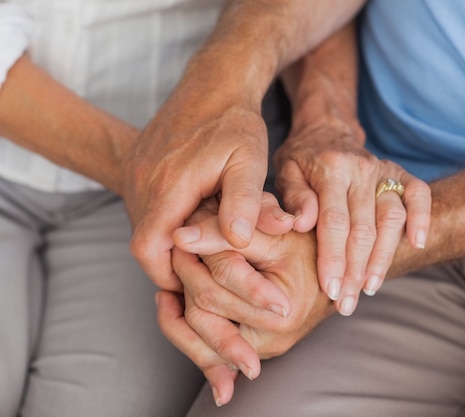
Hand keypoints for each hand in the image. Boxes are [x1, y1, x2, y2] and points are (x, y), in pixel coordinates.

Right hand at [122, 91, 270, 290]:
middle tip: (204, 272)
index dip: (167, 275)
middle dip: (171, 263)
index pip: (149, 249)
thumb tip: (238, 241)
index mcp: (168, 186)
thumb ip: (244, 201)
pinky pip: (144, 207)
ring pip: (144, 225)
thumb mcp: (249, 160)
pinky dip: (165, 222)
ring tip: (204, 245)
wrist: (213, 82)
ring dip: (169, 242)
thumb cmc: (235, 123)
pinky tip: (194, 219)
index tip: (193, 286)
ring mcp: (136, 173)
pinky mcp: (138, 166)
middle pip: (145, 243)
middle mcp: (142, 182)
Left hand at [160, 198, 332, 405]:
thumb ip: (228, 235)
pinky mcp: (250, 349)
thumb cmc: (311, 250)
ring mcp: (259, 350)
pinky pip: (206, 349)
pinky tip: (170, 302)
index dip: (193, 257)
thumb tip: (180, 236)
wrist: (337, 274)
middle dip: (184, 277)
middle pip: (203, 312)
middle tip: (175, 248)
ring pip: (198, 336)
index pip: (216, 287)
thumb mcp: (274, 237)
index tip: (179, 234)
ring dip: (177, 304)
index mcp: (278, 314)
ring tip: (171, 272)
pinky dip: (183, 327)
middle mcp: (269, 341)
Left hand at [273, 123, 430, 315]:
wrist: (325, 129)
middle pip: (364, 228)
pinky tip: (418, 244)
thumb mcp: (284, 172)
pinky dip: (423, 218)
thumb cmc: (300, 159)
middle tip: (346, 303)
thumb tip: (303, 224)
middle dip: (355, 270)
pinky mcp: (398, 172)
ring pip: (392, 218)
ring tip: (370, 287)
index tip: (330, 290)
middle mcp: (360, 168)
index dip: (334, 259)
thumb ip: (293, 198)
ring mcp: (382, 170)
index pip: (334, 222)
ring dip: (383, 257)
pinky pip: (418, 193)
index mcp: (329, 169)